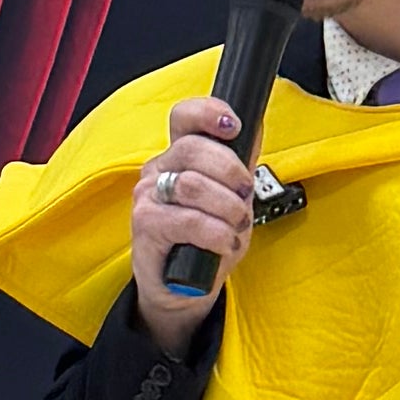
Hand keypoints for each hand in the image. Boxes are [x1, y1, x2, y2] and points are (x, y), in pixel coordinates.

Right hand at [130, 92, 255, 311]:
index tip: (234, 127)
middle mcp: (159, 170)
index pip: (185, 117)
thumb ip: (239, 164)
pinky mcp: (145, 225)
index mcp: (179, 155)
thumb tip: (253, 127)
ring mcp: (148, 196)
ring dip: (227, 207)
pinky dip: (216, 233)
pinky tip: (223, 244)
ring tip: (235, 226)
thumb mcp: (231, 197)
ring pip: (193, 184)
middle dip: (232, 172)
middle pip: (194, 148)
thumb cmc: (206, 240)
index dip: (209, 112)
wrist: (183, 287)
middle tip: (245, 195)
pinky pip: (189, 221)